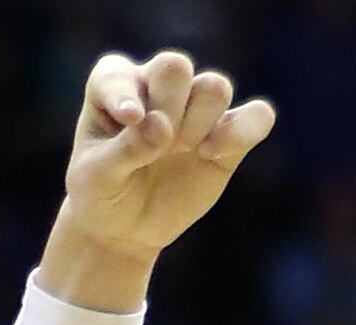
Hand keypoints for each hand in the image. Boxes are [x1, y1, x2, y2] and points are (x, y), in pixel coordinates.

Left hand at [64, 50, 274, 260]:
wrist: (125, 228)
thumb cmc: (101, 193)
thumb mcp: (97, 178)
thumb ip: (125, 150)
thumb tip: (162, 128)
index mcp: (116, 86)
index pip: (117, 74)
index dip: (124, 94)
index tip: (129, 121)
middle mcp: (158, 86)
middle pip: (175, 66)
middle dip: (167, 106)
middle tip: (156, 147)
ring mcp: (195, 108)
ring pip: (214, 87)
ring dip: (197, 123)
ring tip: (178, 153)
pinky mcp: (228, 134)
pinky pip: (258, 115)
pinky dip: (243, 131)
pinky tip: (210, 155)